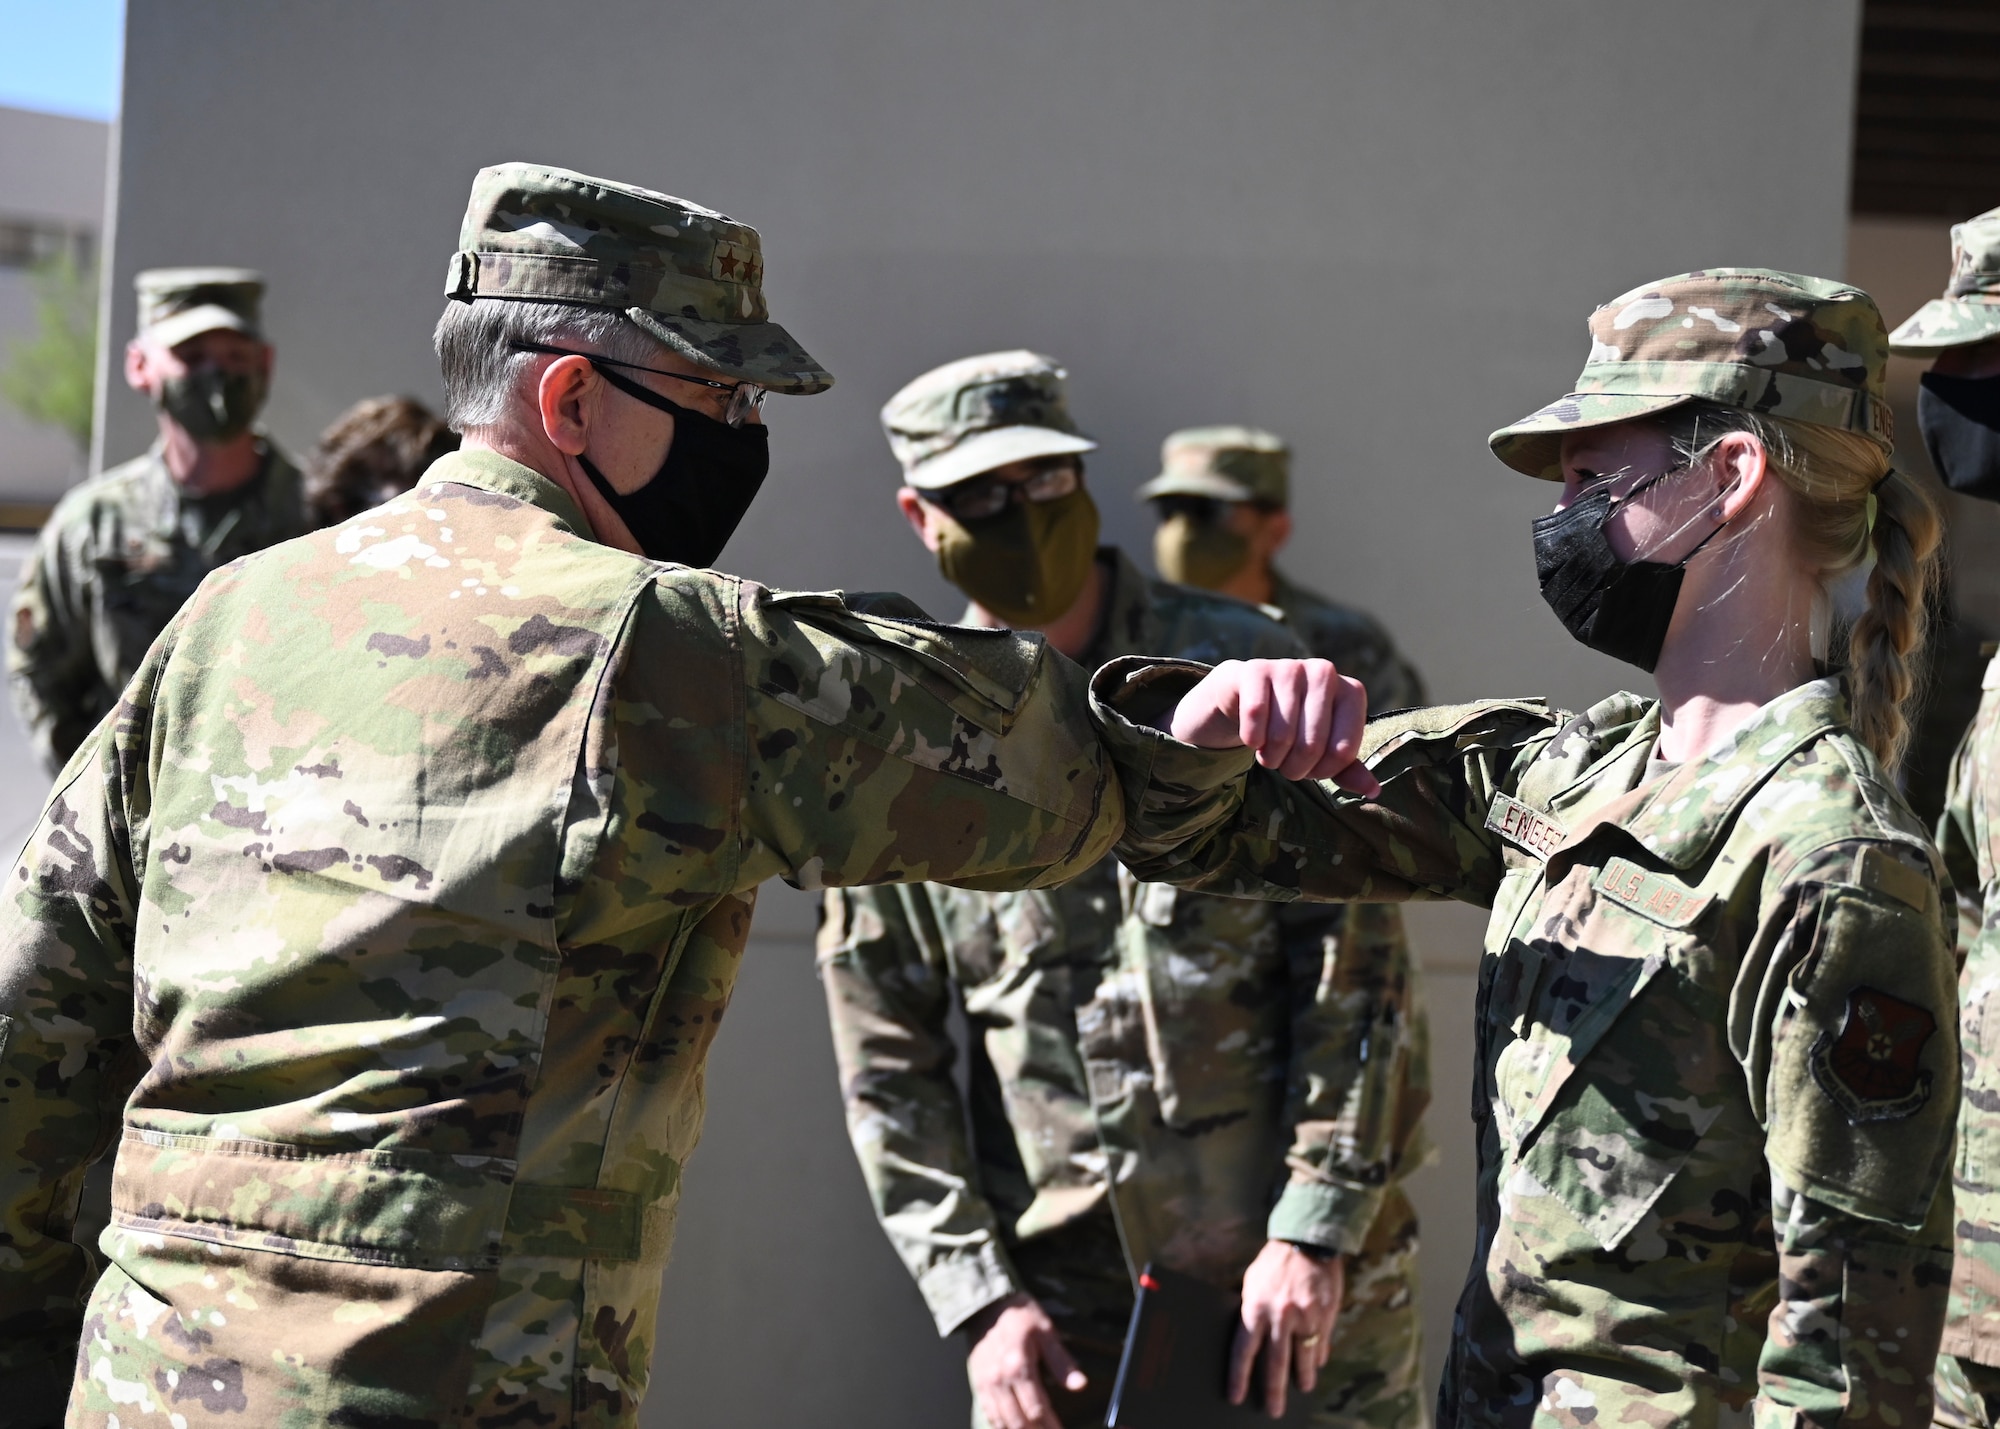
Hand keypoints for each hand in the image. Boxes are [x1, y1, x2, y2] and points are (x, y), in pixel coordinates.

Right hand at [965, 1292, 1087, 1428]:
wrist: (988, 1305)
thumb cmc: (1021, 1316)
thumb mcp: (1046, 1332)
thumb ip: (1062, 1362)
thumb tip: (1080, 1385)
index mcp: (1018, 1365)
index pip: (1037, 1409)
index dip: (1051, 1426)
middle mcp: (999, 1379)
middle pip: (1019, 1422)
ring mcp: (986, 1383)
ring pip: (1002, 1422)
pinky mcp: (978, 1384)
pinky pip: (989, 1414)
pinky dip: (1001, 1426)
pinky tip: (1014, 1428)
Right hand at [1169, 659, 1379, 793]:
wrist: (1248, 694)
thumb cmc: (1294, 724)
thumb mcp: (1324, 747)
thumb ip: (1348, 769)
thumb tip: (1373, 791)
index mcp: (1352, 692)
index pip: (1342, 752)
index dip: (1322, 771)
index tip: (1311, 767)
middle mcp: (1325, 673)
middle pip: (1312, 746)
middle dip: (1294, 768)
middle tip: (1285, 764)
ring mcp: (1291, 667)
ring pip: (1281, 736)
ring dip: (1270, 757)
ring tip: (1268, 751)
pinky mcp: (1256, 669)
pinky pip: (1255, 718)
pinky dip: (1250, 739)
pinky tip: (1253, 735)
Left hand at [1229, 1240, 1345, 1418]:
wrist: (1307, 1242)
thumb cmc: (1274, 1264)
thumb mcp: (1252, 1284)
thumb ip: (1252, 1312)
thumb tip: (1251, 1341)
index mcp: (1256, 1308)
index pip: (1244, 1351)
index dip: (1239, 1376)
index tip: (1236, 1396)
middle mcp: (1280, 1316)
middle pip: (1276, 1363)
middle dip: (1274, 1391)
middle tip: (1274, 1410)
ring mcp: (1305, 1317)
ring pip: (1303, 1359)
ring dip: (1302, 1377)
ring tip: (1301, 1388)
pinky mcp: (1325, 1315)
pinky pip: (1321, 1344)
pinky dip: (1317, 1356)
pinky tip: (1315, 1364)